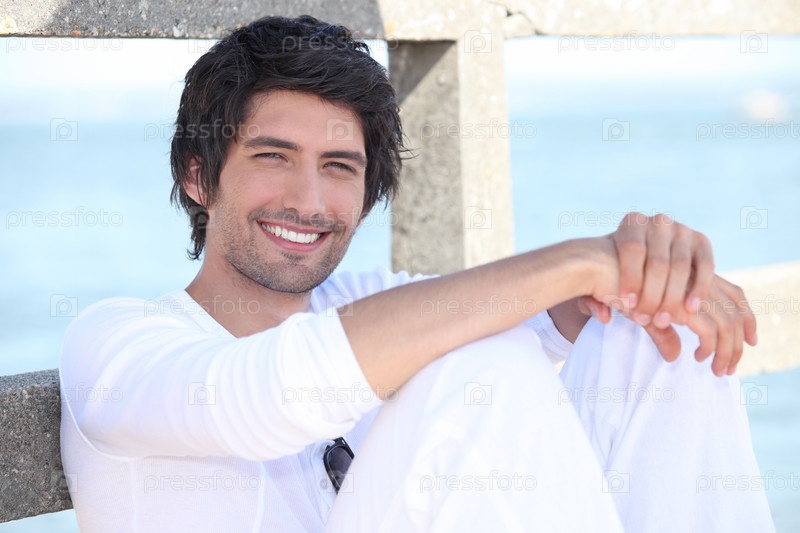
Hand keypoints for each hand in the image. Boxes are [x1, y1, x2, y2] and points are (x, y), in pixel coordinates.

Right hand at [580, 274, 756, 375]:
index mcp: (691, 269)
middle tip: (731, 367)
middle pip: (734, 308)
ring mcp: (689, 286)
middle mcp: (696, 273)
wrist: (591, 267)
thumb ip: (663, 327)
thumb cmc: (610, 281)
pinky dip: (707, 346)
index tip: (750, 341)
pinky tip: (696, 357)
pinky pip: (707, 328)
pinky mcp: (680, 300)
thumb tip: (675, 355)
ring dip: (725, 350)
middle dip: (738, 341)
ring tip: (717, 370)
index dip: (747, 316)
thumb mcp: (642, 309)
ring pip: (725, 321)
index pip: (733, 292)